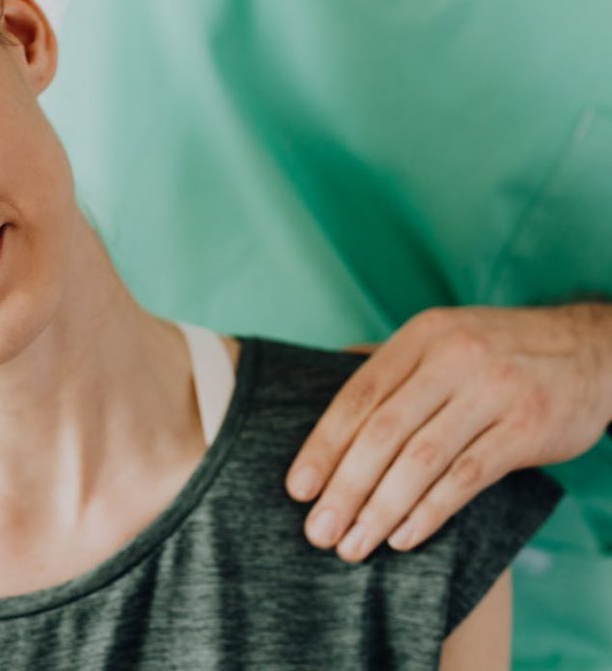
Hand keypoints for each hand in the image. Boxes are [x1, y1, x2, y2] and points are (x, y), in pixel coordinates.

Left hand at [286, 304, 611, 561]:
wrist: (590, 349)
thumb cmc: (497, 350)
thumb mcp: (443, 336)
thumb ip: (390, 358)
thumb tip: (327, 366)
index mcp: (421, 336)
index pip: (358, 394)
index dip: (324, 444)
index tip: (298, 488)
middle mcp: (452, 358)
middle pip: (383, 431)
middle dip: (344, 487)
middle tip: (319, 531)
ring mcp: (492, 392)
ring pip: (421, 459)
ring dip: (381, 509)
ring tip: (353, 544)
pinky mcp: (527, 428)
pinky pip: (468, 476)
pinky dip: (430, 511)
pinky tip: (402, 537)